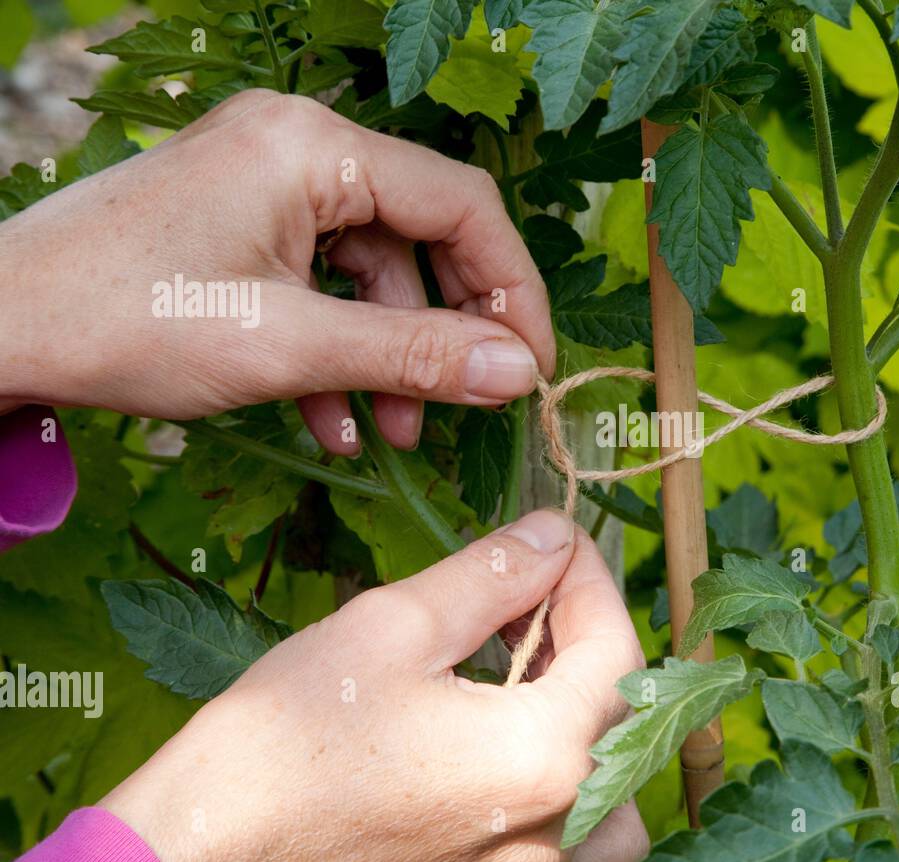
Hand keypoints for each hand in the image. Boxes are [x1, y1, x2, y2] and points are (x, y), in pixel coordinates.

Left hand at [0, 89, 552, 452]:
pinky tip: (332, 420)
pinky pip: (321, 280)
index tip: (529, 368)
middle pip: (421, 235)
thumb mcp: (289, 346)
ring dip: (389, 356)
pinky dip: (337, 349)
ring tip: (391, 434)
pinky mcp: (242, 220)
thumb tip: (518, 373)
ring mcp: (267, 182)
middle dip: (444, 331)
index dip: (511, 290)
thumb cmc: (127, 322)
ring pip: (372, 270)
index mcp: (316, 148)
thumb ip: (415, 356)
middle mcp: (299, 147)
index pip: (461, 205)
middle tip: (468, 403)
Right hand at [99, 509, 648, 861]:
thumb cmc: (282, 744)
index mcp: (543, 758)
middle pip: (621, 719)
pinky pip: (568, 842)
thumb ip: (491, 577)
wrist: (203, 858)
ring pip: (610, 797)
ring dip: (588, 724)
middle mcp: (556, 832)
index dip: (593, 581)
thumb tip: (552, 535)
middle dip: (588, 641)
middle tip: (536, 594)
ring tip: (528, 673)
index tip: (559, 540)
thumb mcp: (391, 628)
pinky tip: (503, 741)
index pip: (617, 650)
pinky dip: (561, 785)